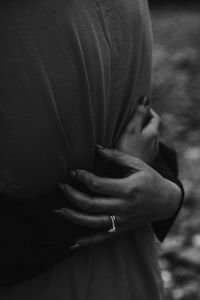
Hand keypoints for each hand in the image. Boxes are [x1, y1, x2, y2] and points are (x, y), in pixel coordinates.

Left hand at [56, 148, 180, 247]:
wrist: (167, 201)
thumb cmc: (150, 179)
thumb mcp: (137, 164)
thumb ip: (115, 156)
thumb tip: (95, 148)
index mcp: (128, 189)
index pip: (98, 185)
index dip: (82, 177)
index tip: (72, 171)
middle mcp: (124, 207)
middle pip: (92, 204)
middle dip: (72, 196)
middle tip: (60, 186)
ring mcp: (123, 221)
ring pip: (93, 223)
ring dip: (74, 218)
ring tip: (59, 210)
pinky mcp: (123, 229)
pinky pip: (103, 238)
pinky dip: (87, 242)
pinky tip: (73, 243)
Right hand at [116, 96, 160, 163]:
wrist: (126, 175)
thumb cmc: (126, 150)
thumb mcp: (131, 129)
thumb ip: (138, 114)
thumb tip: (145, 99)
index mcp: (153, 134)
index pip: (155, 118)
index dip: (148, 111)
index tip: (139, 107)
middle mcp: (155, 144)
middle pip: (152, 129)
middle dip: (144, 122)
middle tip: (132, 118)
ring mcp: (151, 154)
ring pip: (148, 140)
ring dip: (141, 134)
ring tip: (128, 132)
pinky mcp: (145, 162)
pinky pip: (144, 149)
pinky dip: (138, 144)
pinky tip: (128, 147)